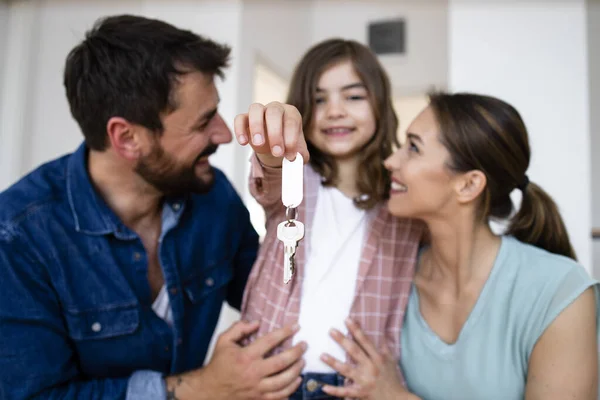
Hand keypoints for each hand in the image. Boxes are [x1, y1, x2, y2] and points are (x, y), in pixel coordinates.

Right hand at [165, 321, 306, 399]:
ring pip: (284, 381)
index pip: (270, 341)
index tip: (296, 326)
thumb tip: (256, 322)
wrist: (209, 390)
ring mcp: (257, 388)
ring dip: (297, 371)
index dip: (285, 332)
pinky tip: (297, 381)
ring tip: (302, 362)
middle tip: (304, 345)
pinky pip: (279, 396)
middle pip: (282, 362)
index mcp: (246, 356)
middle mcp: (253, 372)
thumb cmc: (218, 364)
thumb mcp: (224, 341)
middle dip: (296, 352)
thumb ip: (239, 329)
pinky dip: (291, 390)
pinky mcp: (258, 399)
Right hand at [234, 102, 308, 166]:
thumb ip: (300, 156)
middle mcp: (276, 108)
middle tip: (277, 153)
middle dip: (275, 133)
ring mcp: (260, 111)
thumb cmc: (287, 145)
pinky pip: (240, 118)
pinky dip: (239, 129)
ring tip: (258, 144)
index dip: (291, 139)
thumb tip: (297, 159)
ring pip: (255, 109)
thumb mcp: (298, 152)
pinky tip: (243, 142)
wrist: (274, 145)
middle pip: (274, 112)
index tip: (290, 156)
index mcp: (292, 113)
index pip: (292, 121)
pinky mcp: (245, 118)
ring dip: (256, 126)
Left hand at [319, 319, 413, 399]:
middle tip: (331, 331)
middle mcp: (371, 368)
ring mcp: (365, 381)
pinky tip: (324, 387)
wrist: (397, 399)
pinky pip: (346, 392)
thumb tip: (379, 332)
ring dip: (334, 363)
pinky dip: (335, 390)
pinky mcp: (361, 393)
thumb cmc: (392, 378)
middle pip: (354, 352)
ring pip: (347, 370)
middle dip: (343, 340)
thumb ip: (383, 347)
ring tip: (322, 355)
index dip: (356, 330)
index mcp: (378, 358)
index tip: (347, 320)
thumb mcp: (391, 360)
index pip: (366, 341)